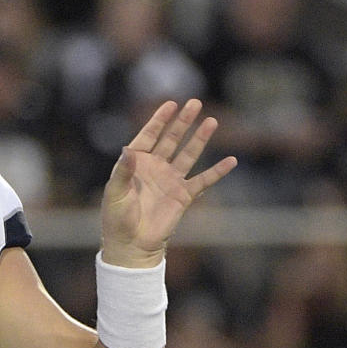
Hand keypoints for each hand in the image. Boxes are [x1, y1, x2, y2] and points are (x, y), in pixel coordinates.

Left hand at [100, 99, 236, 266]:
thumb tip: (127, 149)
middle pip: (171, 140)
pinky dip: (217, 172)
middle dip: (183, 122)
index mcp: (136, 163)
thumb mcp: (115, 192)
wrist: (131, 244)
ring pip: (188, 154)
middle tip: (195, 103)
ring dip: (200, 139)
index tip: (170, 103)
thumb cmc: (117, 218)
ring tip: (211, 121)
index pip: (149, 136)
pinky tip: (230, 160)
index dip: (159, 120)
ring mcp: (171, 180)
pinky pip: (203, 180)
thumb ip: (123, 170)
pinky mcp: (183, 196)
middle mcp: (156, 168)